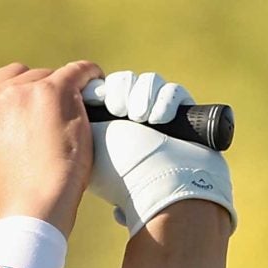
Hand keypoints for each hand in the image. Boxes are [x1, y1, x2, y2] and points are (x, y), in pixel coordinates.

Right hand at [0, 60, 107, 234]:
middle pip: (11, 74)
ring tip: (62, 125)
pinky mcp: (54, 90)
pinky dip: (87, 76)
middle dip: (26, 90)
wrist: (37, 203)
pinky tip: (91, 85)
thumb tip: (8, 105)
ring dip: (56, 93)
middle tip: (39, 124)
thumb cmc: (15, 187)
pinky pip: (78, 71)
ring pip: (44, 75)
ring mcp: (22, 91)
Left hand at [82, 69, 237, 233]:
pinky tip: (159, 119)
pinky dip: (166, 101)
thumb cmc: (123, 167)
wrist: (164, 185)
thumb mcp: (91, 141)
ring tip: (141, 117)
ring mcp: (159, 118)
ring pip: (150, 82)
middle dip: (122, 91)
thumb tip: (82, 97)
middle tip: (120, 110)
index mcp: (108, 129)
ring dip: (143, 95)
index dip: (104, 89)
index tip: (100, 98)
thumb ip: (83, 116)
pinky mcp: (184, 116)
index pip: (105, 91)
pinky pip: (174, 92)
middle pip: (126, 82)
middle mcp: (133, 122)